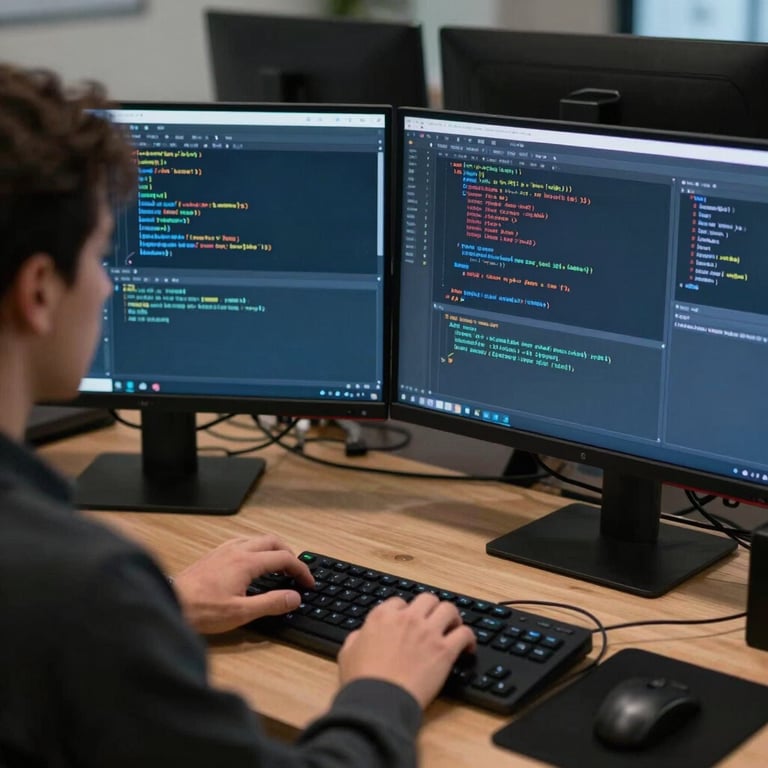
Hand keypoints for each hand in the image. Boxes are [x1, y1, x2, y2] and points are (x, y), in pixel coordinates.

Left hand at [171, 535, 313, 633]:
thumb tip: (294, 597)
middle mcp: (237, 550)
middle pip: (273, 541)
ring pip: (257, 539)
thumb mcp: (241, 612)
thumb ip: (271, 604)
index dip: (301, 569)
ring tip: (278, 566)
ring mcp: (224, 550)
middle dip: (290, 554)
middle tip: (296, 571)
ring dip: (273, 549)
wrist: (170, 603)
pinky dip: (256, 549)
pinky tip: (252, 563)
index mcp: (247, 562)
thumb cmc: (201, 610)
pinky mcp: (214, 554)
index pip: (284, 558)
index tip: (308, 582)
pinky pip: (242, 542)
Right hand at [337, 593, 476, 709]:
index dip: (406, 612)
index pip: (400, 602)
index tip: (410, 622)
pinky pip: (464, 633)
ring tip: (454, 627)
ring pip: (449, 609)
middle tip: (435, 620)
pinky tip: (467, 648)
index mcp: (383, 616)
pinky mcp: (444, 650)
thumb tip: (362, 634)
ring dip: (453, 617)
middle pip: (427, 599)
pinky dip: (469, 638)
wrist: (378, 701)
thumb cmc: (362, 681)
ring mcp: (427, 632)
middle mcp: (407, 618)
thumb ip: (357, 637)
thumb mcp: (348, 652)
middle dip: (431, 608)